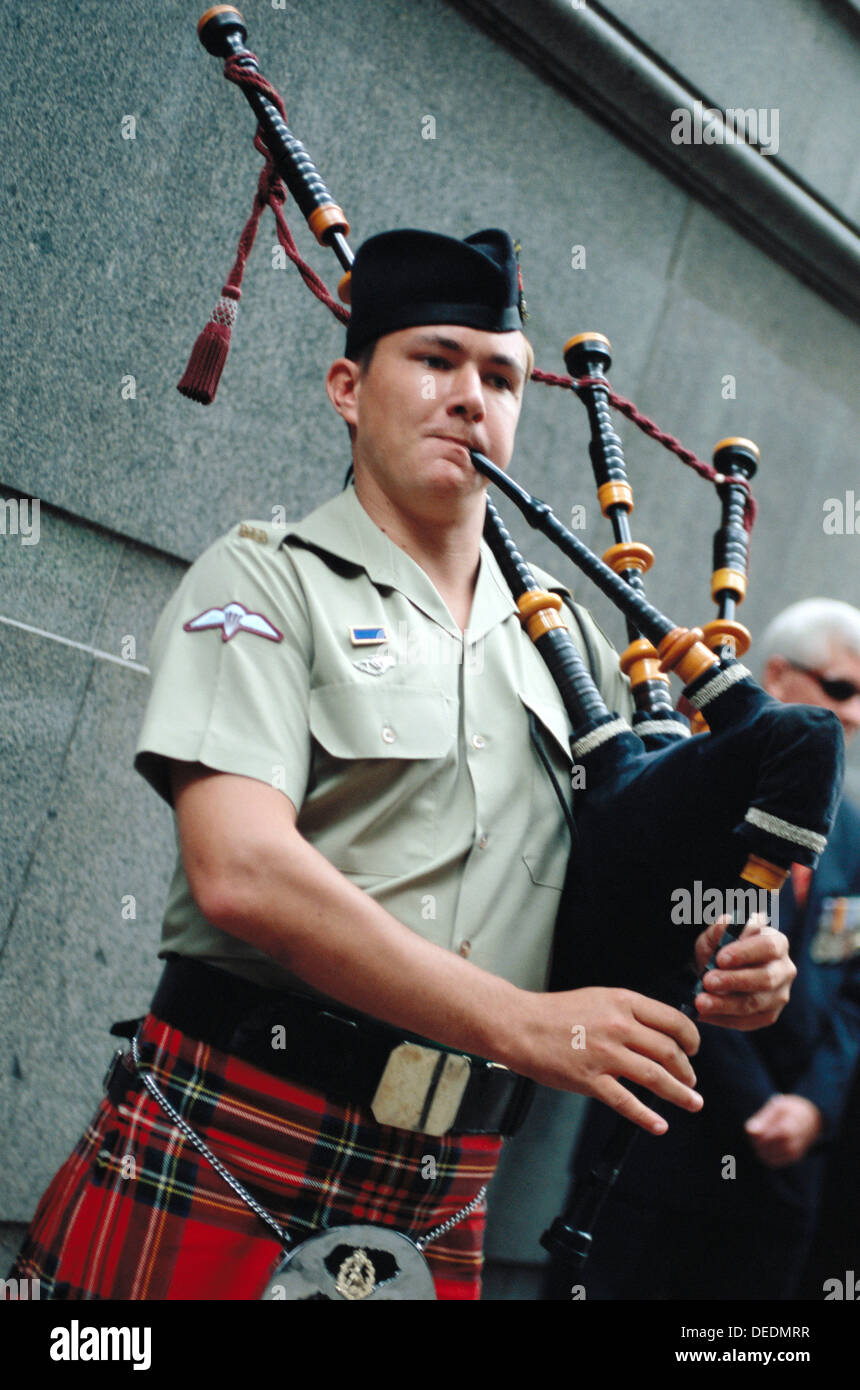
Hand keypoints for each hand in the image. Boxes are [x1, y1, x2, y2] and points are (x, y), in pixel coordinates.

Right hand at [519, 987, 701, 1134]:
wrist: (519, 1025)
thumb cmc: (556, 1013)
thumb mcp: (599, 998)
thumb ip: (627, 1013)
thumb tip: (657, 1032)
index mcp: (622, 1002)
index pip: (673, 1021)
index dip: (691, 1039)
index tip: (693, 1050)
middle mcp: (618, 1026)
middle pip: (669, 1051)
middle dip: (686, 1070)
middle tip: (690, 1081)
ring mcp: (604, 1054)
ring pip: (655, 1077)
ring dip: (679, 1093)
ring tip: (691, 1102)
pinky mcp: (589, 1080)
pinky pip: (626, 1102)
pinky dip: (647, 1116)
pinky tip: (659, 1124)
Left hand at [693, 915, 794, 1029]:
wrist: (718, 971)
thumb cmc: (721, 949)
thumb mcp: (715, 935)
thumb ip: (719, 929)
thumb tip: (725, 922)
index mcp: (777, 943)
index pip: (768, 947)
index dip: (746, 953)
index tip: (720, 958)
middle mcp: (784, 969)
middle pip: (766, 978)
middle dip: (734, 981)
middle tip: (707, 981)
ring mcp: (779, 995)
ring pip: (755, 1004)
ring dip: (725, 1004)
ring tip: (700, 1002)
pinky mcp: (768, 1015)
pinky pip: (748, 1022)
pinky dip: (723, 1019)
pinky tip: (704, 1014)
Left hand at [745, 1094, 822, 1166]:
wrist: (814, 1117)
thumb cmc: (792, 1109)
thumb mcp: (777, 1106)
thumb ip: (762, 1118)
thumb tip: (749, 1131)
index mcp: (785, 1130)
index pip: (759, 1138)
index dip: (753, 1133)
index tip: (757, 1124)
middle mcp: (790, 1144)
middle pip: (760, 1148)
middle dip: (755, 1141)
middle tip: (760, 1130)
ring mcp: (793, 1153)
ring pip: (765, 1158)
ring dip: (760, 1149)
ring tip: (765, 1137)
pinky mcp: (794, 1158)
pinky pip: (774, 1163)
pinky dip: (767, 1155)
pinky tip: (770, 1145)